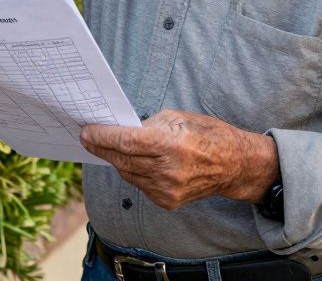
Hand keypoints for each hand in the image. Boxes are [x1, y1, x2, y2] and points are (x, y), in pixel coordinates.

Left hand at [79, 109, 277, 210]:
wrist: (234, 165)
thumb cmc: (208, 135)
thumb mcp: (178, 119)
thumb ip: (148, 126)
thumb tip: (122, 130)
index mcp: (171, 145)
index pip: (127, 142)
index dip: (103, 137)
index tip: (87, 132)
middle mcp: (168, 171)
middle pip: (123, 160)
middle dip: (103, 148)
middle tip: (88, 139)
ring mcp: (167, 190)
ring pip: (128, 174)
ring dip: (117, 160)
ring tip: (108, 147)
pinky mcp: (167, 202)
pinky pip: (140, 185)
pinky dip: (133, 173)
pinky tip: (133, 162)